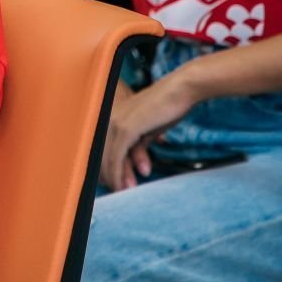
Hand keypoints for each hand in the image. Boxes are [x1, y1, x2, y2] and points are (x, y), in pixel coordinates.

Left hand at [100, 75, 199, 191]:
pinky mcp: (126, 128)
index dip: (105, 166)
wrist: (180, 90)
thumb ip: (138, 147)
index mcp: (111, 115)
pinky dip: (119, 174)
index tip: (113, 182)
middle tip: (118, 191)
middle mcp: (108, 117)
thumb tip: (139, 168)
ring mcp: (115, 122)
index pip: (102, 146)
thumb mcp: (148, 131)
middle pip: (101, 153)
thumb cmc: (167, 108)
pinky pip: (117, 157)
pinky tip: (123, 185)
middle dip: (108, 175)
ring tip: (123, 191)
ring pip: (107, 158)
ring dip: (115, 178)